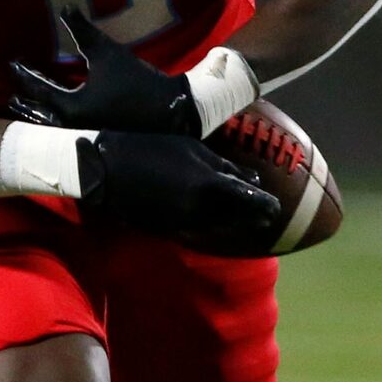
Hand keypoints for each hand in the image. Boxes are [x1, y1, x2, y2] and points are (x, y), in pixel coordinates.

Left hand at [9, 12, 199, 135]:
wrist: (171, 111)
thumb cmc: (136, 81)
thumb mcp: (107, 52)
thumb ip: (83, 31)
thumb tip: (65, 7)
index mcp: (71, 106)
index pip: (39, 89)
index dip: (25, 74)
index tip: (13, 64)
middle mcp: (72, 125)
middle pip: (40, 115)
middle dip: (26, 104)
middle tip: (13, 97)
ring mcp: (85, 134)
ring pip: (53, 126)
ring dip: (39, 116)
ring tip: (29, 108)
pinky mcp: (98, 138)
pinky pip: (67, 130)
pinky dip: (57, 122)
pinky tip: (61, 115)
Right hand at [80, 130, 282, 252]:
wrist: (106, 169)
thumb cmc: (151, 147)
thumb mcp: (193, 148)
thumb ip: (226, 166)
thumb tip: (254, 179)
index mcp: (211, 187)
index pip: (254, 204)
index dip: (269, 206)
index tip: (275, 205)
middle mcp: (203, 213)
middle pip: (243, 224)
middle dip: (256, 219)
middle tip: (264, 213)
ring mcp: (186, 226)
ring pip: (224, 233)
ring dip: (236, 226)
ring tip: (244, 218)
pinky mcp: (171, 233)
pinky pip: (203, 235)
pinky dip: (214, 230)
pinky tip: (215, 221)